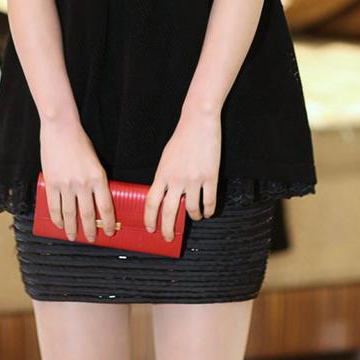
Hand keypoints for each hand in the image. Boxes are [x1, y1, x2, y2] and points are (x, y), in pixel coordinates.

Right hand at [39, 113, 116, 242]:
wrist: (61, 128)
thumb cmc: (80, 142)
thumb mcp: (95, 162)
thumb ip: (96, 181)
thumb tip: (97, 200)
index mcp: (98, 177)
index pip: (106, 207)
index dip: (108, 222)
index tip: (109, 232)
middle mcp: (83, 184)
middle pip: (88, 214)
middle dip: (91, 230)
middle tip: (92, 239)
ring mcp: (66, 185)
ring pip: (70, 214)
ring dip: (72, 228)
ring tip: (74, 237)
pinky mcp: (52, 183)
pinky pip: (54, 207)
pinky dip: (57, 219)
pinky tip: (59, 225)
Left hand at [144, 107, 221, 241]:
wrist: (198, 122)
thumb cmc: (182, 138)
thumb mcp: (166, 157)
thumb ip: (164, 177)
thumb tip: (164, 196)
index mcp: (162, 173)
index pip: (151, 202)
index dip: (149, 219)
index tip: (151, 229)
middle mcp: (176, 179)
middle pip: (169, 212)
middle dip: (167, 229)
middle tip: (168, 237)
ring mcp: (194, 179)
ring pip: (192, 209)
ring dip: (193, 217)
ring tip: (194, 218)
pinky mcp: (210, 177)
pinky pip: (209, 201)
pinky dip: (208, 211)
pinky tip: (207, 213)